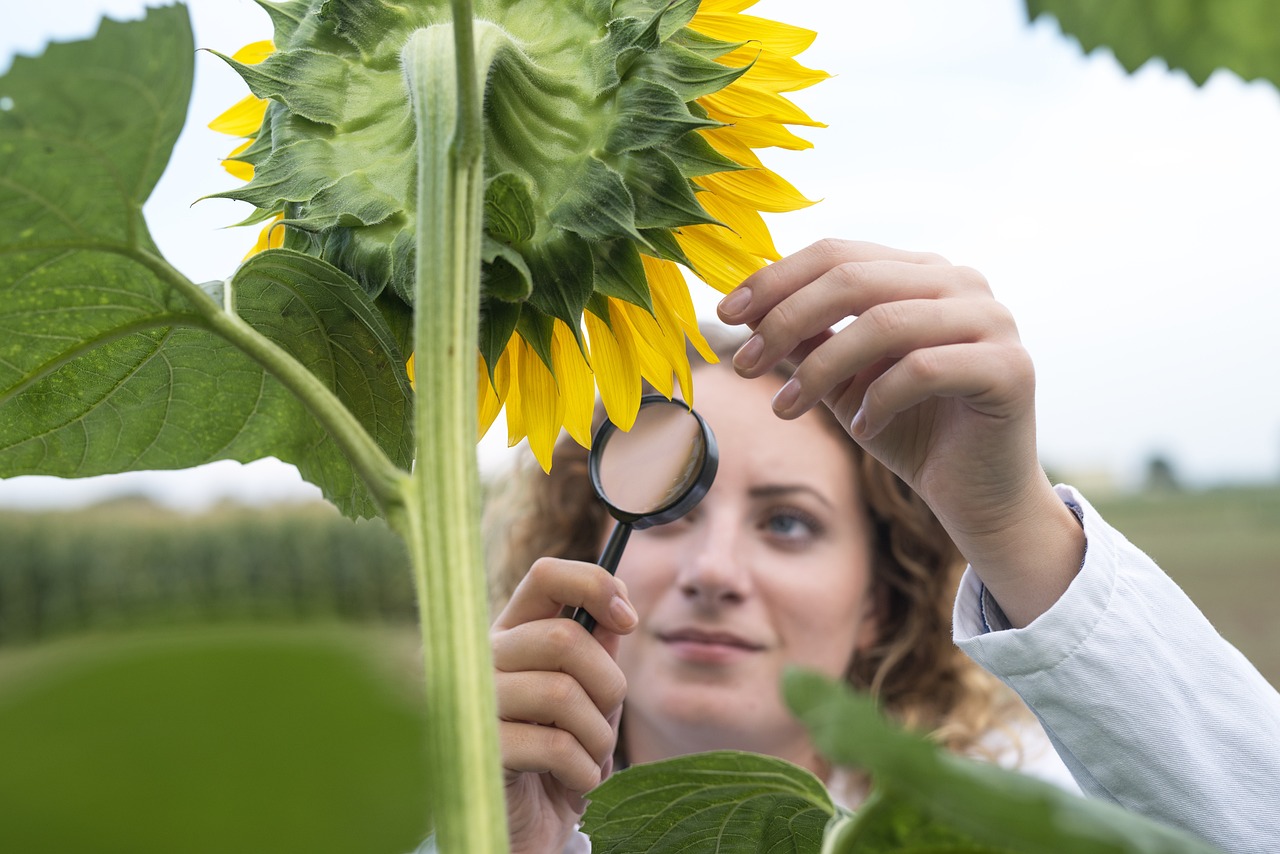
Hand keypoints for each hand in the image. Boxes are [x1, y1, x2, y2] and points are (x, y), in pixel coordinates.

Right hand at [491, 558, 634, 852]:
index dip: (595, 584)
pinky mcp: (478, 750)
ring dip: (598, 735)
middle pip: (566, 638)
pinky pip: (553, 746)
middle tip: (606, 718)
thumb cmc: (558, 758)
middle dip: (608, 684)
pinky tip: (575, 783)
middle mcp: (483, 658)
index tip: (627, 619)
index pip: (546, 575)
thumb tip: (616, 613)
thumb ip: (598, 653)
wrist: (529, 831)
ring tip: (591, 758)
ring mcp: (473, 703)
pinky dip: (583, 770)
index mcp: (511, 634)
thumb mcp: (588, 701)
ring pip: (562, 693)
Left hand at [717, 239, 1083, 625]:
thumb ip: (807, 340)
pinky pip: (923, 369)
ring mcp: (993, 320)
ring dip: (820, 367)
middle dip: (786, 321)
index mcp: (923, 272)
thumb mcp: (842, 379)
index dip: (776, 280)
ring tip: (786, 408)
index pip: (838, 254)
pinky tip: (860, 427)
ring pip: (885, 322)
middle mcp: (962, 282)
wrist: (976, 497)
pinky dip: (877, 399)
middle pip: (855, 279)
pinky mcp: (1010, 367)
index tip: (726, 315)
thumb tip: (746, 311)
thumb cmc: (909, 430)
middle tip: (743, 366)